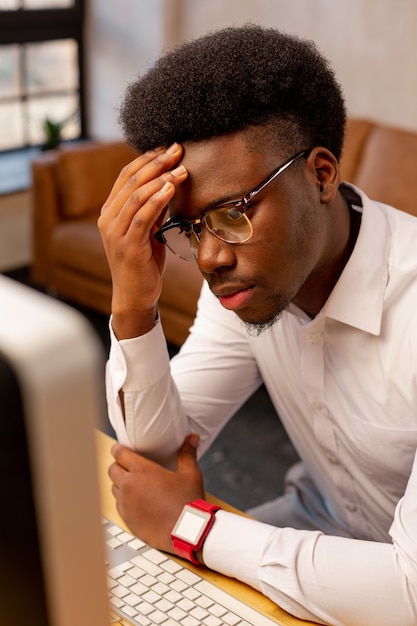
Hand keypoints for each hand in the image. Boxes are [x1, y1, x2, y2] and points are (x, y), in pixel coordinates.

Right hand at [98, 143, 187, 338]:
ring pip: (136, 196)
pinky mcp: (127, 246)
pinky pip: (142, 217)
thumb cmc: (144, 262)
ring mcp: (115, 232)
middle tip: (178, 150)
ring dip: (160, 179)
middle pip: (131, 181)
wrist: (135, 295)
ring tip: (180, 169)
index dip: (147, 159)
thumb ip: (153, 210)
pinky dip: (157, 200)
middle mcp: (108, 219)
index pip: (126, 175)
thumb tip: (169, 184)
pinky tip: (171, 189)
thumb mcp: (149, 231)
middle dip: (157, 162)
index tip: (169, 148)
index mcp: (110, 212)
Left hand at [108, 434, 204, 553]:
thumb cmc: (189, 502)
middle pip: (112, 469)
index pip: (119, 454)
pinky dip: (124, 501)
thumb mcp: (190, 474)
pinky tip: (136, 501)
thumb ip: (187, 454)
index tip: (119, 448)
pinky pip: (119, 505)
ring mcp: (126, 504)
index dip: (118, 449)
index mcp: (142, 470)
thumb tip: (192, 438)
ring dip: (120, 484)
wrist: (187, 531)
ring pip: (114, 488)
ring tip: (132, 484)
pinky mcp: (127, 519)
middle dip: (118, 465)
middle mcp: (130, 486)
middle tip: (126, 465)